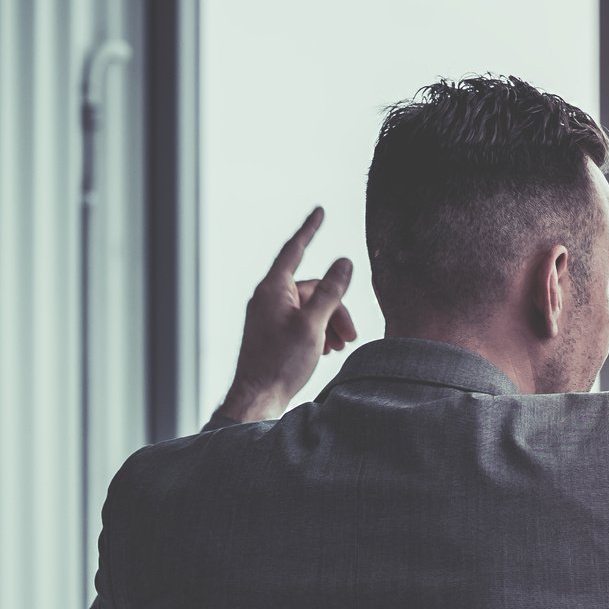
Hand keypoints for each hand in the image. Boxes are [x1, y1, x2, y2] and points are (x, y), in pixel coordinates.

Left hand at [219, 207, 357, 422]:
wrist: (258, 397)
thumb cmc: (282, 362)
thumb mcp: (313, 325)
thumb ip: (331, 291)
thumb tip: (343, 262)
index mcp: (273, 289)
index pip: (295, 250)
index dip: (310, 230)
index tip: (320, 212)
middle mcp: (268, 298)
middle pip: (312, 289)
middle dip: (336, 308)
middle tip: (351, 336)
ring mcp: (269, 316)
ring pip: (310, 308)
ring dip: (330, 323)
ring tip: (340, 347)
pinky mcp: (273, 333)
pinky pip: (302, 322)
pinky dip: (319, 332)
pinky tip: (327, 350)